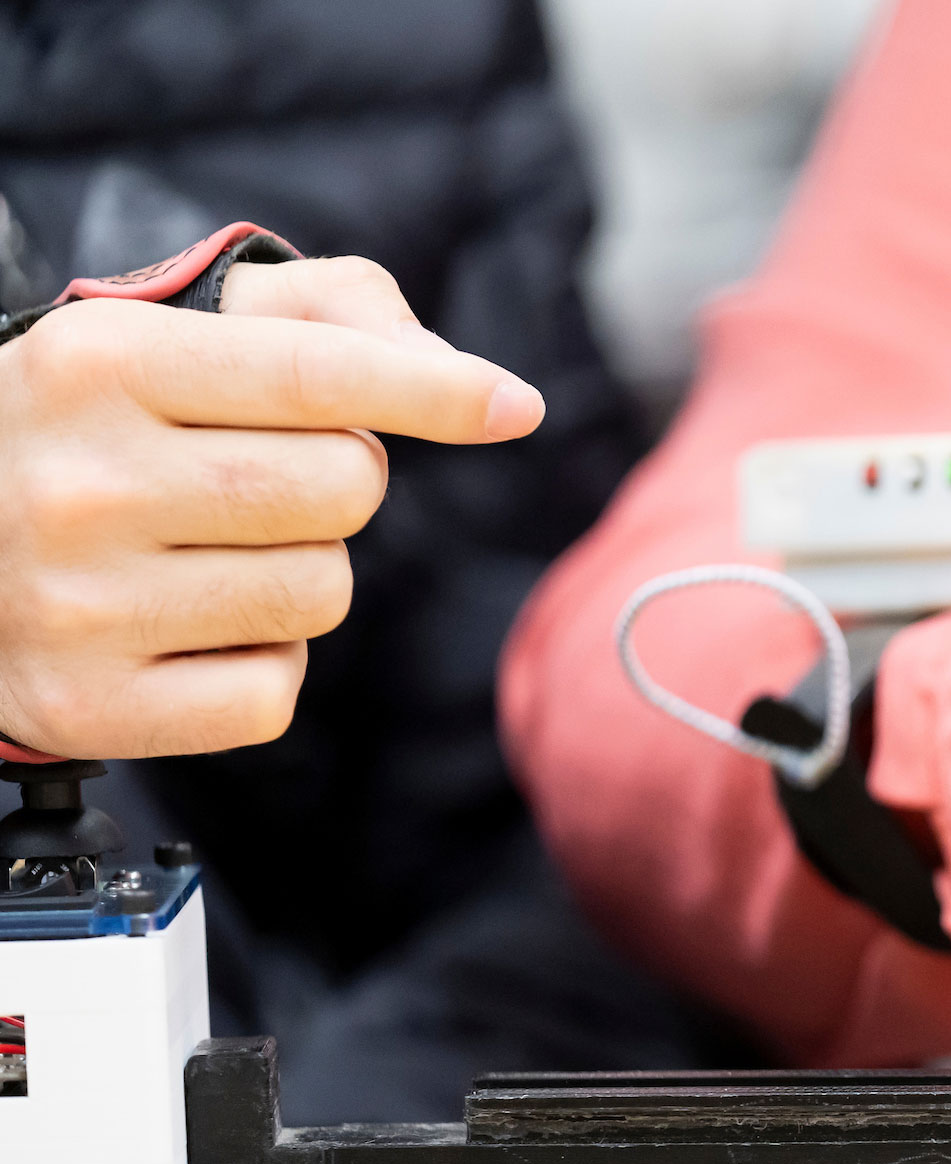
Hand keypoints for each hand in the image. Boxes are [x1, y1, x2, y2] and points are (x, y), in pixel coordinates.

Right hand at [0, 257, 546, 757]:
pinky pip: (275, 692)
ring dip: (302, 570)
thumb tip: (461, 378)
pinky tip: (188, 627)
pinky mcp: (92, 706)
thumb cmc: (95, 421)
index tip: (514, 405)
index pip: (316, 376)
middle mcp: (83, 482)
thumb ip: (327, 314)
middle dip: (341, 478)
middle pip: (347, 488)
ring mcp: (79, 604)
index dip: (434, 393)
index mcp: (101, 362)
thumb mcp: (174, 328)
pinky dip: (262, 664)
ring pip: (323, 591)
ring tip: (207, 548)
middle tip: (256, 475)